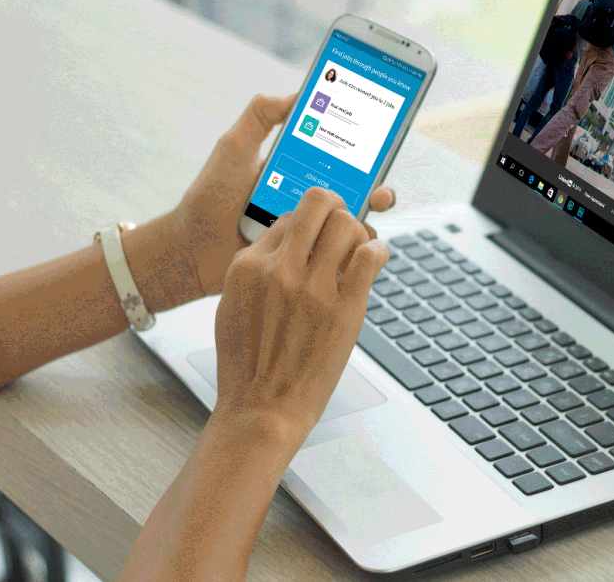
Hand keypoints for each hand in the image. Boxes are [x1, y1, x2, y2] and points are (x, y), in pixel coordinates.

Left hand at [168, 94, 396, 301]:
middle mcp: (311, 198)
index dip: (365, 147)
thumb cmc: (211, 196)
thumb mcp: (234, 146)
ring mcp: (312, 227)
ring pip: (356, 220)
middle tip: (378, 188)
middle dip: (378, 185)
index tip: (381, 139)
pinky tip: (355, 242)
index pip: (341, 155)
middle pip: (360, 189)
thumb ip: (261, 115)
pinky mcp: (308, 256)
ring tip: (367, 210)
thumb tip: (299, 93)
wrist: (193, 247)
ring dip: (369, 216)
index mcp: (300, 169)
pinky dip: (355, 248)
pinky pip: (341, 253)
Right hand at [212, 186, 389, 444]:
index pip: (288, 217)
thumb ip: (257, 270)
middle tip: (345, 224)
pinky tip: (375, 260)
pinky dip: (378, 251)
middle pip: (319, 204)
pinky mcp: (345, 307)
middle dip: (337, 209)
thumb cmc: (249, 364)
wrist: (262, 408)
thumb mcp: (234, 306)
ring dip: (359, 232)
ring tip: (360, 249)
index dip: (309, 222)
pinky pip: (370, 256)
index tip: (321, 233)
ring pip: (347, 225)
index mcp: (247, 266)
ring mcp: (313, 287)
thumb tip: (286, 243)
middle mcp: (279, 269)